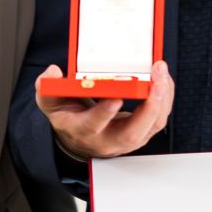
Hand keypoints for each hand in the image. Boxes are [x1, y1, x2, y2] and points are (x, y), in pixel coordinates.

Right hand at [35, 61, 173, 159]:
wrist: (80, 138)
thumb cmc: (69, 117)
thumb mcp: (50, 102)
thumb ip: (47, 87)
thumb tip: (53, 72)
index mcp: (83, 131)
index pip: (93, 125)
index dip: (104, 113)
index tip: (115, 97)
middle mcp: (108, 139)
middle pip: (132, 132)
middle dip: (149, 107)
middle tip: (157, 81)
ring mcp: (128, 139)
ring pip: (151, 126)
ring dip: (162, 100)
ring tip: (163, 74)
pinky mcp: (142, 133)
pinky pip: (158, 118)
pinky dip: (165, 98)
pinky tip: (164, 79)